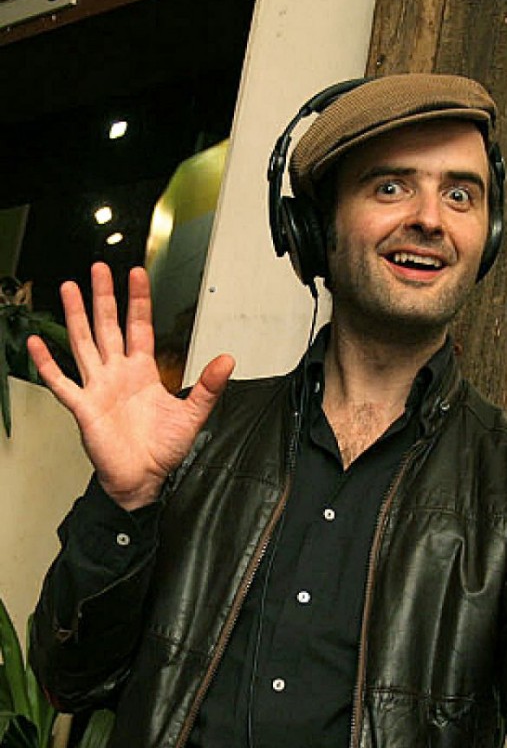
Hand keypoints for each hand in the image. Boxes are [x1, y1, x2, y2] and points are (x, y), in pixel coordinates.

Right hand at [27, 262, 234, 510]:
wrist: (144, 479)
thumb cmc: (162, 450)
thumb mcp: (192, 414)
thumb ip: (208, 387)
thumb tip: (228, 360)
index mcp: (142, 372)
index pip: (138, 327)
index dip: (137, 301)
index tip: (136, 274)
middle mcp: (117, 374)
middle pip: (107, 326)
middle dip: (103, 297)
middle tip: (100, 268)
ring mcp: (98, 388)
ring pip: (83, 344)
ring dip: (76, 317)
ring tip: (68, 289)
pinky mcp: (84, 407)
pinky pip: (61, 383)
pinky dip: (47, 364)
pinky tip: (38, 345)